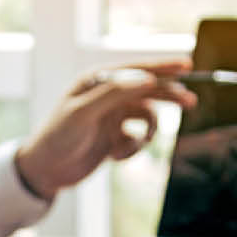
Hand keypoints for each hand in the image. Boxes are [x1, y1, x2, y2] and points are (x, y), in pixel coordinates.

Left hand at [13, 60, 199, 198]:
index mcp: (97, 81)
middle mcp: (107, 95)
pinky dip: (132, 148)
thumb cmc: (58, 138)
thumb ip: (114, 94)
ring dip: (145, 134)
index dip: (163, 67)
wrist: (45, 171)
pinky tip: (115, 157)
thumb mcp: (83, 114)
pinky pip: (138, 138)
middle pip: (149, 90)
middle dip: (168, 97)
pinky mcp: (114, 136)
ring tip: (131, 147)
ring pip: (147, 117)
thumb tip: (146, 78)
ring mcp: (112, 116)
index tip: (187, 65)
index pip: (137, 70)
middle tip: (191, 103)